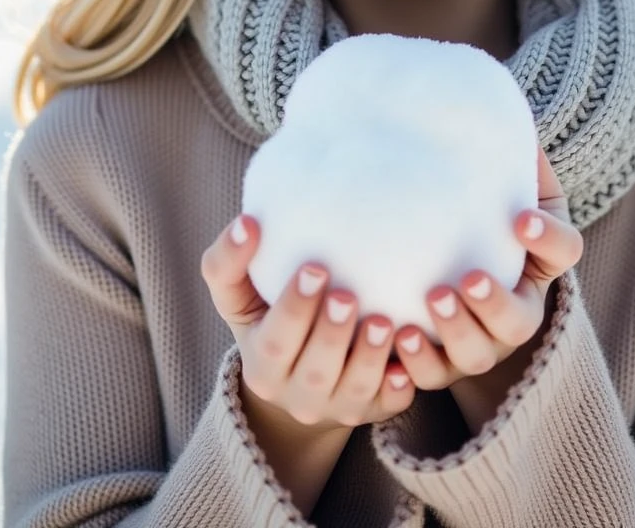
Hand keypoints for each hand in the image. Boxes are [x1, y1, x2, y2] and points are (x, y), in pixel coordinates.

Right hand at [201, 216, 414, 428]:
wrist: (294, 374)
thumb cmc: (265, 315)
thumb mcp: (237, 296)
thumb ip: (228, 262)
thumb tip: (247, 223)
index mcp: (262, 365)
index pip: (276, 342)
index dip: (294, 309)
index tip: (314, 268)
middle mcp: (297, 395)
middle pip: (315, 371)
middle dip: (332, 334)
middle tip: (348, 297)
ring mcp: (337, 406)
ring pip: (354, 391)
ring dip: (369, 358)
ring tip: (384, 322)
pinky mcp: (371, 410)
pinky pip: (388, 407)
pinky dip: (397, 390)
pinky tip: (406, 368)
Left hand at [393, 146, 582, 390]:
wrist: (430, 248)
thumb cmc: (467, 201)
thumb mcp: (488, 173)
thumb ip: (491, 143)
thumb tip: (477, 94)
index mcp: (538, 257)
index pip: (563, 251)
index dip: (549, 238)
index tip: (521, 218)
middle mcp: (516, 306)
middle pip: (522, 320)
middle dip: (494, 303)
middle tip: (465, 278)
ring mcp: (480, 340)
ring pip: (480, 354)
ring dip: (455, 334)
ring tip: (426, 303)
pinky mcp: (440, 362)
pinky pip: (432, 377)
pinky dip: (415, 368)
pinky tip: (394, 343)